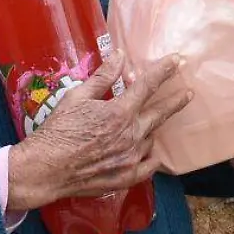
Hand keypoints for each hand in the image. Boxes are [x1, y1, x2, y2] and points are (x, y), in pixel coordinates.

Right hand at [4, 53, 190, 211]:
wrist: (46, 168)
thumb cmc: (58, 129)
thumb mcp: (77, 96)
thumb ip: (102, 77)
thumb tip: (119, 56)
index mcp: (120, 112)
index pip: (148, 86)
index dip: (164, 71)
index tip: (177, 61)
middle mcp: (131, 135)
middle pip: (160, 113)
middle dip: (174, 101)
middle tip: (187, 94)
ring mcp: (131, 158)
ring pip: (151, 139)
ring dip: (152, 129)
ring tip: (150, 124)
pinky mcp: (126, 177)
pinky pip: (148, 166)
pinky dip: (152, 158)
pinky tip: (153, 154)